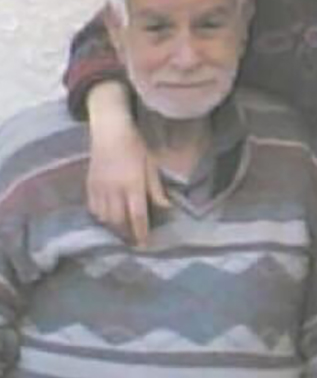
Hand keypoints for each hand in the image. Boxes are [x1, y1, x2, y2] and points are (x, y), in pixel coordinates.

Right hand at [86, 84, 168, 245]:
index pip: (137, 215)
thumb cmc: (135, 146)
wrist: (109, 132)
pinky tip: (108, 219)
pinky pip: (93, 209)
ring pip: (104, 217)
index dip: (141, 232)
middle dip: (127, 234)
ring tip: (123, 233)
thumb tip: (166, 206)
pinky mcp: (89, 186)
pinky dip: (101, 217)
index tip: (145, 245)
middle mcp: (114, 190)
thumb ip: (156, 188)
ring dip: (114, 228)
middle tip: (134, 242)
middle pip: (119, 220)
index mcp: (132, 184)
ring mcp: (99, 189)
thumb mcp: (151, 164)